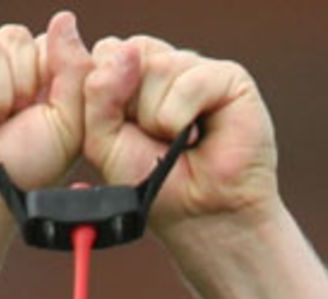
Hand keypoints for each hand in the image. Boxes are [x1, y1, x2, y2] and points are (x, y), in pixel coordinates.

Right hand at [0, 13, 90, 223]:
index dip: (47, 76)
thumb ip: (76, 73)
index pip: (46, 42)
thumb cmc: (20, 173)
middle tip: (10, 124)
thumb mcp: (67, 128)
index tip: (40, 112)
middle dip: (19, 87)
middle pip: (15, 39)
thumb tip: (65, 17)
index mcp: (33, 78)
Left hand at [82, 35, 279, 240]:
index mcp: (132, 76)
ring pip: (158, 68)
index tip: (123, 132)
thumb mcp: (105, 143)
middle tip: (153, 142)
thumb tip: (127, 50)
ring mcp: (197, 69)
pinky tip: (197, 140)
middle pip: (130, 55)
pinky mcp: (229, 79)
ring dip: (158, 120)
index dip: (107, 96)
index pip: (106, 53)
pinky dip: (182, 118)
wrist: (200, 220)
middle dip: (132, 110)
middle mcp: (165, 65)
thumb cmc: (155, 187)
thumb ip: (98, 94)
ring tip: (178, 144)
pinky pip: (189, 82)